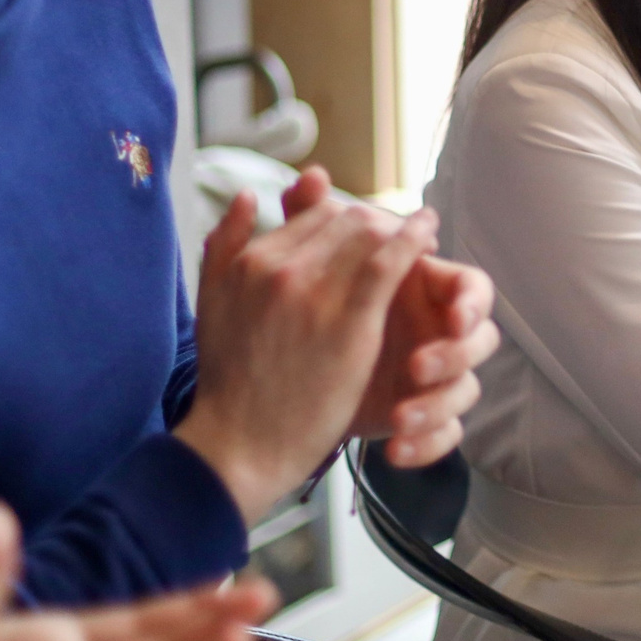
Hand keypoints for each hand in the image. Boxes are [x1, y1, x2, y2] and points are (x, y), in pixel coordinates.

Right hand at [177, 166, 437, 521]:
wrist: (241, 443)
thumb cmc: (230, 382)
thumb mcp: (212, 303)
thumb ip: (225, 247)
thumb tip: (247, 196)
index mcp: (250, 263)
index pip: (311, 218)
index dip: (345, 219)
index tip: (367, 229)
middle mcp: (280, 268)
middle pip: (342, 220)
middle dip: (374, 221)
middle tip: (400, 231)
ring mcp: (315, 292)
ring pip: (367, 233)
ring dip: (399, 228)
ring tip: (422, 233)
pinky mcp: (350, 320)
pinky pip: (389, 262)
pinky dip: (413, 238)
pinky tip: (428, 233)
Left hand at [268, 172, 500, 468]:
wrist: (261, 409)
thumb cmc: (294, 331)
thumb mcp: (300, 279)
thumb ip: (309, 223)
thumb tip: (312, 175)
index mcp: (420, 293)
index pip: (471, 289)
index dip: (469, 303)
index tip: (453, 319)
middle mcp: (433, 333)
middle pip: (481, 339)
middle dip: (454, 353)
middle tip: (419, 367)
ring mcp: (430, 379)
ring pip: (467, 390)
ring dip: (439, 403)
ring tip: (401, 416)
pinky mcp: (420, 420)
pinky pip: (447, 435)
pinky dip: (426, 443)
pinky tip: (395, 450)